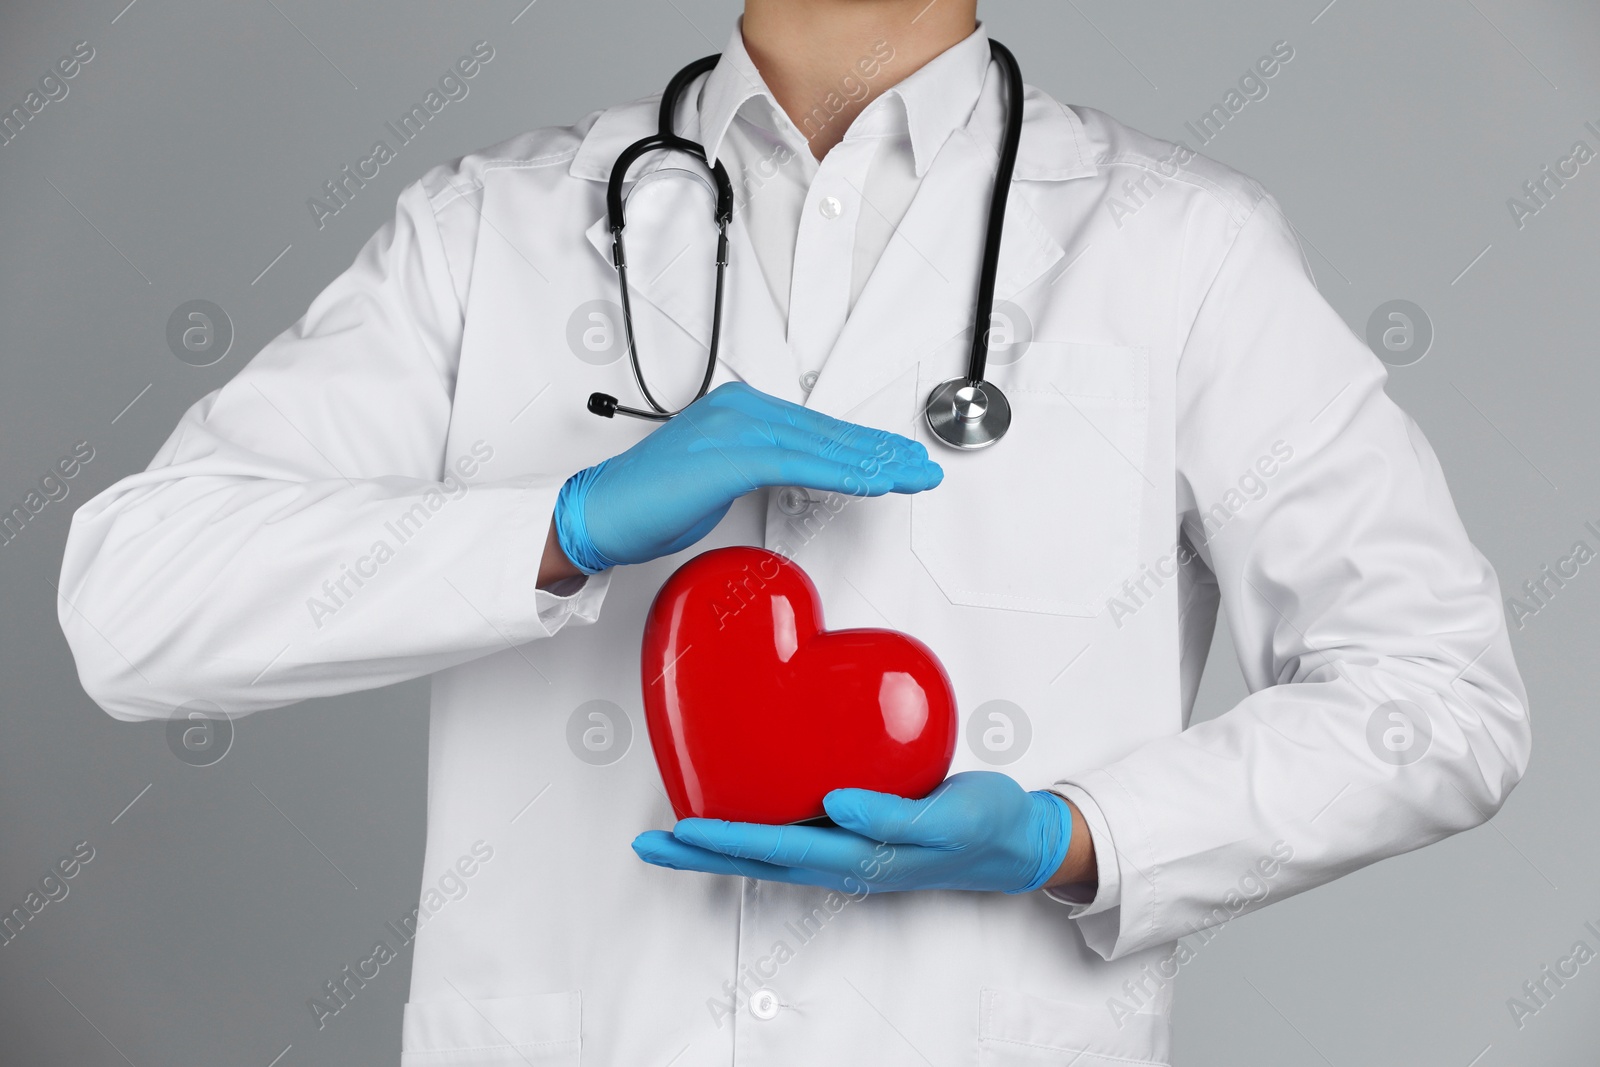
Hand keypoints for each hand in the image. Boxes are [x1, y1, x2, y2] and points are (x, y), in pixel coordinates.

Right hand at [553, 382, 941, 571]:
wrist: (602, 512)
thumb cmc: (651, 501)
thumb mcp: (719, 476)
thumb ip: (759, 466)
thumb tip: (798, 476)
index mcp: (740, 408)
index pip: (816, 429)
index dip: (863, 446)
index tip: (897, 460)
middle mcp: (741, 407)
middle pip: (827, 433)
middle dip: (881, 452)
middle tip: (922, 467)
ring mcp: (735, 427)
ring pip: (823, 446)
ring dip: (875, 464)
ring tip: (912, 476)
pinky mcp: (732, 455)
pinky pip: (802, 465)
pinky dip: (844, 475)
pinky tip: (875, 483)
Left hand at [632, 771, 1072, 894]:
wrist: (1019, 840)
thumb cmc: (987, 826)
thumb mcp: (948, 819)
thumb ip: (892, 818)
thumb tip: (833, 807)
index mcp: (861, 858)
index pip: (776, 850)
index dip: (725, 840)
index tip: (681, 830)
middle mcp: (845, 859)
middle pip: (758, 859)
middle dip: (701, 853)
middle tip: (648, 843)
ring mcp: (850, 850)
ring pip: (770, 850)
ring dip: (721, 844)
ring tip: (676, 833)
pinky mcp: (858, 832)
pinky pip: (796, 833)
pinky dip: (758, 825)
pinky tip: (745, 807)